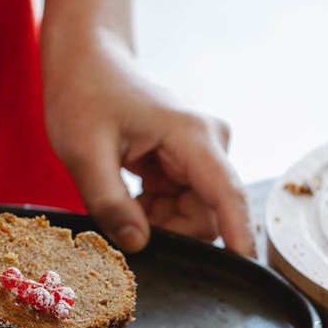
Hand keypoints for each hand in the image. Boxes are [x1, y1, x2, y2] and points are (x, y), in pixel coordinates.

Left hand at [41, 26, 255, 256]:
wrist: (86, 59)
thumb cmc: (83, 93)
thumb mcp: (82, 152)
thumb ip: (109, 202)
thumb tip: (138, 245)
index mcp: (192, 135)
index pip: (228, 194)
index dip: (239, 234)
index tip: (244, 268)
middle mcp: (210, 143)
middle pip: (209, 214)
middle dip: (169, 229)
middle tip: (122, 217)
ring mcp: (203, 153)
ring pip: (195, 214)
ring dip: (159, 221)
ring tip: (121, 196)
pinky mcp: (191, 162)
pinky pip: (184, 205)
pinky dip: (155, 211)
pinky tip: (131, 192)